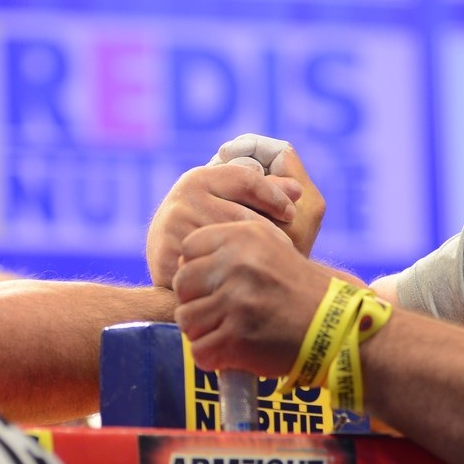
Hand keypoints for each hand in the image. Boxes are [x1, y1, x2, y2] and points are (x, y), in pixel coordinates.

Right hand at [145, 135, 325, 287]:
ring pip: (227, 245)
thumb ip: (264, 193)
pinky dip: (230, 279)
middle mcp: (182, 197)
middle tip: (289, 247)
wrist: (170, 275)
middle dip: (268, 233)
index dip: (273, 195)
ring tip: (273, 267)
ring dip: (254, 258)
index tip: (291, 212)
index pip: (246, 179)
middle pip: (240, 217)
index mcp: (199, 178)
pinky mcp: (166, 257)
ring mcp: (171, 227)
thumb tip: (297, 190)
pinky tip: (247, 285)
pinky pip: (209, 270)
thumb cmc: (209, 237)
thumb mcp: (233, 207)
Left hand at [172, 219, 332, 376]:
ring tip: (229, 335)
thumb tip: (184, 265)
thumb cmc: (301, 293)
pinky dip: (213, 359)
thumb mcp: (271, 249)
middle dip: (196, 303)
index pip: (187, 248)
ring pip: (186, 319)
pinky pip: (200, 350)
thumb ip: (230, 250)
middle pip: (182, 284)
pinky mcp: (238, 336)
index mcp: (244, 237)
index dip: (196, 271)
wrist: (339, 329)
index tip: (216, 286)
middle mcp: (238, 264)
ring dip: (204, 332)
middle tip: (221, 315)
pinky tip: (233, 354)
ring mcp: (237, 300)